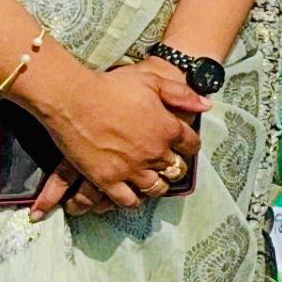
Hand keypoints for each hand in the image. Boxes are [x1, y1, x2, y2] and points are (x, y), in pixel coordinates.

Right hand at [23, 54, 206, 219]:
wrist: (74, 99)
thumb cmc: (112, 86)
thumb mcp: (152, 81)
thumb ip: (182, 94)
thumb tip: (206, 105)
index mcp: (168, 129)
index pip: (191, 144)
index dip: (189, 146)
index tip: (185, 146)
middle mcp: (155, 152)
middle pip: (175, 169)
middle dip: (174, 167)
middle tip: (168, 165)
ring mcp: (132, 168)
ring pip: (154, 187)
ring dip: (156, 185)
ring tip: (152, 182)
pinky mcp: (108, 180)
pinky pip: (127, 200)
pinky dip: (131, 200)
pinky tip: (130, 196)